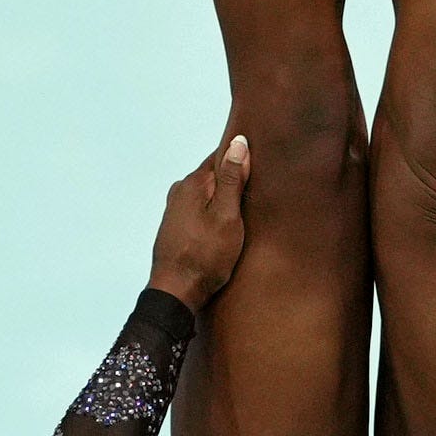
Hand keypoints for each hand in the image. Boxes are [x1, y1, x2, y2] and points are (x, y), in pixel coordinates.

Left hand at [148, 135, 250, 309]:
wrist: (176, 292)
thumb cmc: (204, 257)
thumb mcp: (227, 216)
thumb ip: (232, 179)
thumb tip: (239, 143)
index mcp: (193, 183)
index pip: (220, 156)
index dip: (240, 157)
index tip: (260, 161)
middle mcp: (180, 192)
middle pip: (213, 176)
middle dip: (233, 180)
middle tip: (257, 190)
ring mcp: (176, 210)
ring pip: (206, 195)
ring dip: (222, 199)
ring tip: (244, 210)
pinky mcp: (176, 228)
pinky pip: (199, 210)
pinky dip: (213, 213)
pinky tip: (224, 226)